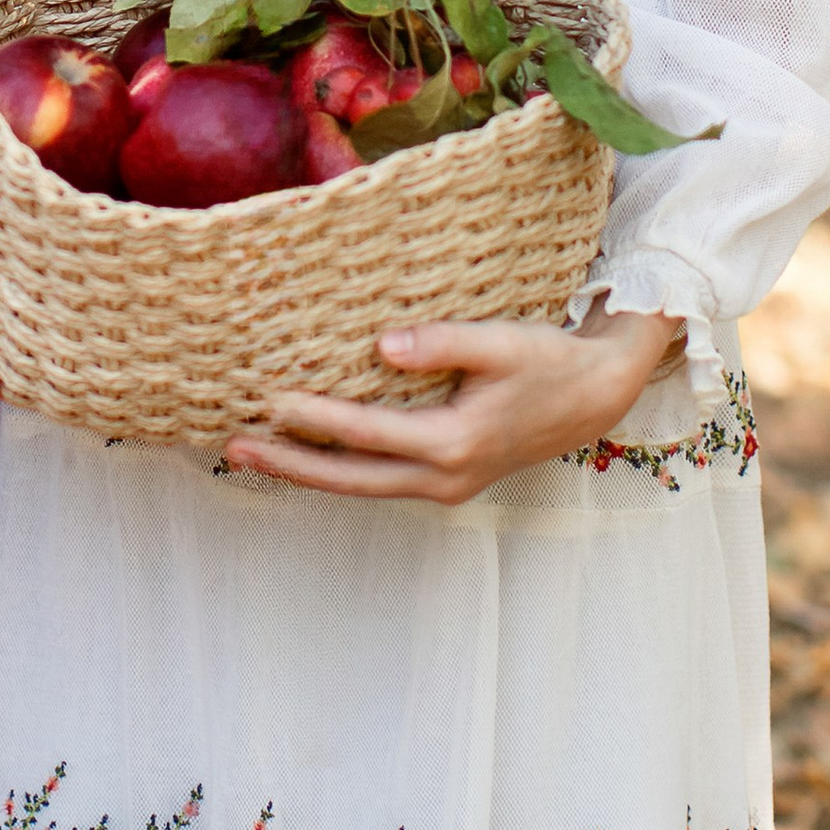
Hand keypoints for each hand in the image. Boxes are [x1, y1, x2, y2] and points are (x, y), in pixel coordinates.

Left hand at [224, 305, 676, 506]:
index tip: (269, 401)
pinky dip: (338, 470)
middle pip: (350, 478)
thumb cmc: (547, 362)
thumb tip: (382, 346)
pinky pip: (378, 480)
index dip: (316, 418)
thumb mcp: (500, 342)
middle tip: (233, 448)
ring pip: (361, 486)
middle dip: (291, 464)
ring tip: (251, 454)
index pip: (368, 434)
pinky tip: (305, 452)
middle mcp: (445, 477)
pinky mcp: (446, 481)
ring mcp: (445, 486)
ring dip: (308, 471)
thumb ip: (441, 343)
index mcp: (455, 443)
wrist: (596, 397)